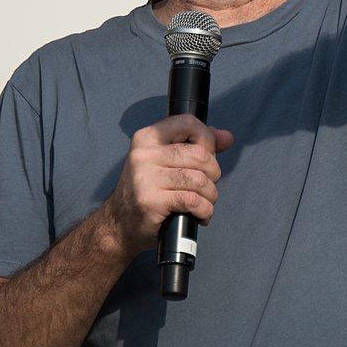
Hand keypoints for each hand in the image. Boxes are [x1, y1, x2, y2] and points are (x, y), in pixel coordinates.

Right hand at [101, 114, 233, 256]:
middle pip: (200, 155)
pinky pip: (193, 201)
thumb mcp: (165, 161)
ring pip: (199, 180)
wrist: (119, 223)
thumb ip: (197, 146)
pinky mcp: (151, 202)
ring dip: (210, 195)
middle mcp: (143, 154)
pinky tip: (199, 214)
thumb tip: (226, 137)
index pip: (187, 123)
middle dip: (213, 173)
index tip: (209, 155)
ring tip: (203, 202)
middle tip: (206, 185)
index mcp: (146, 138)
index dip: (207, 139)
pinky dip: (204, 210)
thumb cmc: (147, 191)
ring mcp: (145, 178)